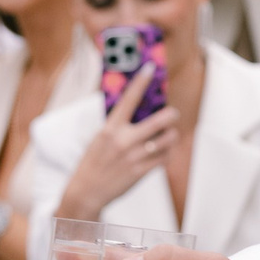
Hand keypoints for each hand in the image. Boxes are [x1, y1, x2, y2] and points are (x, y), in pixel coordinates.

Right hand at [57, 67, 177, 218]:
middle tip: (172, 114)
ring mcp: (134, 157)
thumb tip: (139, 110)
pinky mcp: (141, 172)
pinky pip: (164, 158)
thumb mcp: (101, 138)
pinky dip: (167, 153)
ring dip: (172, 135)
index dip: (140, 82)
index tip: (150, 68)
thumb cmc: (94, 161)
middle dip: (171, 115)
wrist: (87, 191)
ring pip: (167, 140)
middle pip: (160, 121)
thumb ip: (118, 125)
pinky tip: (163, 151)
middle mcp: (124, 140)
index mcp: (111, 128)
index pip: (128, 99)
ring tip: (169, 135)